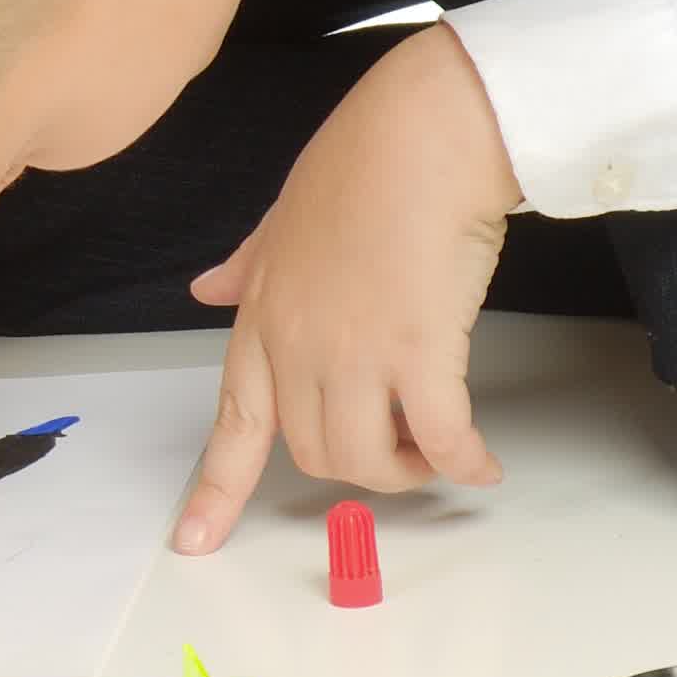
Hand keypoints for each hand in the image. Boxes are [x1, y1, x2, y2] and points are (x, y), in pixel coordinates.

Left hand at [173, 26, 520, 552]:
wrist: (422, 135)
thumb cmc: (360, 165)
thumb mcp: (280, 219)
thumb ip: (245, 265)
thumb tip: (205, 288)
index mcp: (261, 318)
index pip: (230, 421)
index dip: (212, 490)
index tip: (193, 541)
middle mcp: (297, 345)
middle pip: (312, 454)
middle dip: (357, 468)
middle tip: (398, 450)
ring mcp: (353, 351)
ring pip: (365, 459)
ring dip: (405, 470)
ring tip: (435, 451)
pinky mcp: (418, 350)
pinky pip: (438, 439)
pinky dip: (462, 461)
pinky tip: (482, 464)